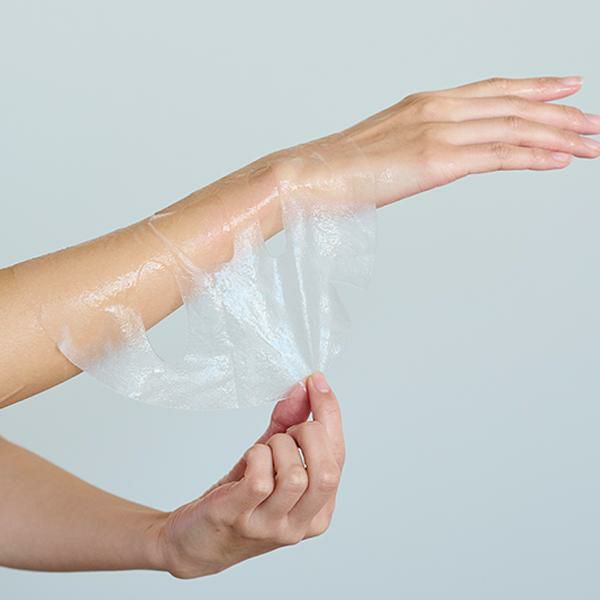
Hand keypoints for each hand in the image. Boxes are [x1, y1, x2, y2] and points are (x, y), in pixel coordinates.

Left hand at [150, 372, 343, 578]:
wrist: (195, 542)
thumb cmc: (240, 497)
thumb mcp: (272, 458)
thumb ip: (291, 423)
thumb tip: (305, 387)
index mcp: (319, 511)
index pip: (338, 457)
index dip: (329, 414)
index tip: (315, 382)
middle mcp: (301, 525)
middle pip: (327, 472)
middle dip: (308, 435)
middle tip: (285, 432)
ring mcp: (271, 526)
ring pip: (294, 476)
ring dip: (277, 448)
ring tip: (262, 451)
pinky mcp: (240, 519)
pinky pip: (260, 480)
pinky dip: (256, 457)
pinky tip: (248, 460)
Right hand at [275, 75, 599, 207]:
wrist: (308, 176)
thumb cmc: (336, 170)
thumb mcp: (383, 150)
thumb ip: (413, 148)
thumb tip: (427, 161)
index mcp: (423, 103)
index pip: (492, 90)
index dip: (533, 87)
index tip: (566, 89)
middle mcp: (436, 108)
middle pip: (512, 104)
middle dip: (559, 113)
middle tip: (593, 123)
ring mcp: (437, 131)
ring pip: (513, 126)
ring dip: (558, 134)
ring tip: (590, 144)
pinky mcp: (436, 160)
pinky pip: (498, 154)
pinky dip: (534, 156)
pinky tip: (560, 160)